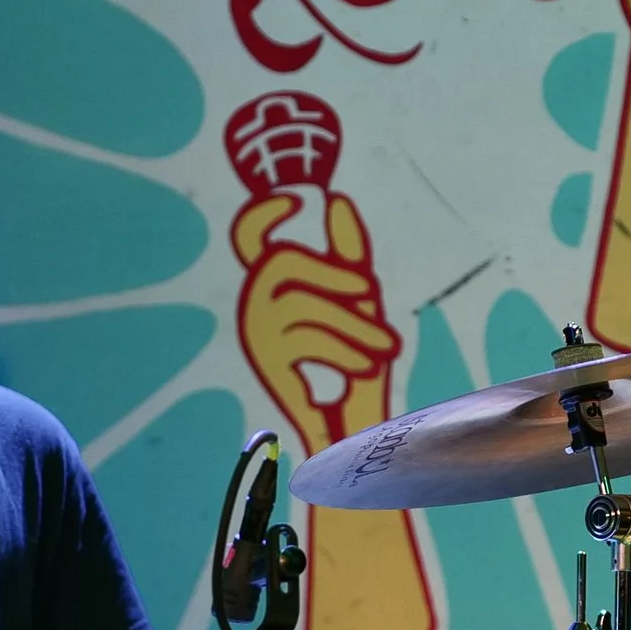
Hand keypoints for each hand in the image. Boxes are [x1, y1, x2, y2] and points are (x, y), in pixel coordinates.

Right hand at [232, 192, 397, 455]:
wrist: (353, 429)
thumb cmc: (355, 359)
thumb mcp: (358, 301)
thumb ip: (347, 254)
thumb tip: (336, 202)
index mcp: (274, 283)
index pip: (248, 236)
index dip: (262, 213)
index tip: (298, 200)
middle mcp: (256, 305)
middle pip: (284, 262)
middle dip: (334, 275)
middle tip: (369, 294)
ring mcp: (259, 335)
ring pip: (302, 304)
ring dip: (352, 326)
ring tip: (383, 349)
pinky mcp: (268, 366)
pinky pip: (306, 340)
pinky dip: (343, 351)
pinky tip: (365, 366)